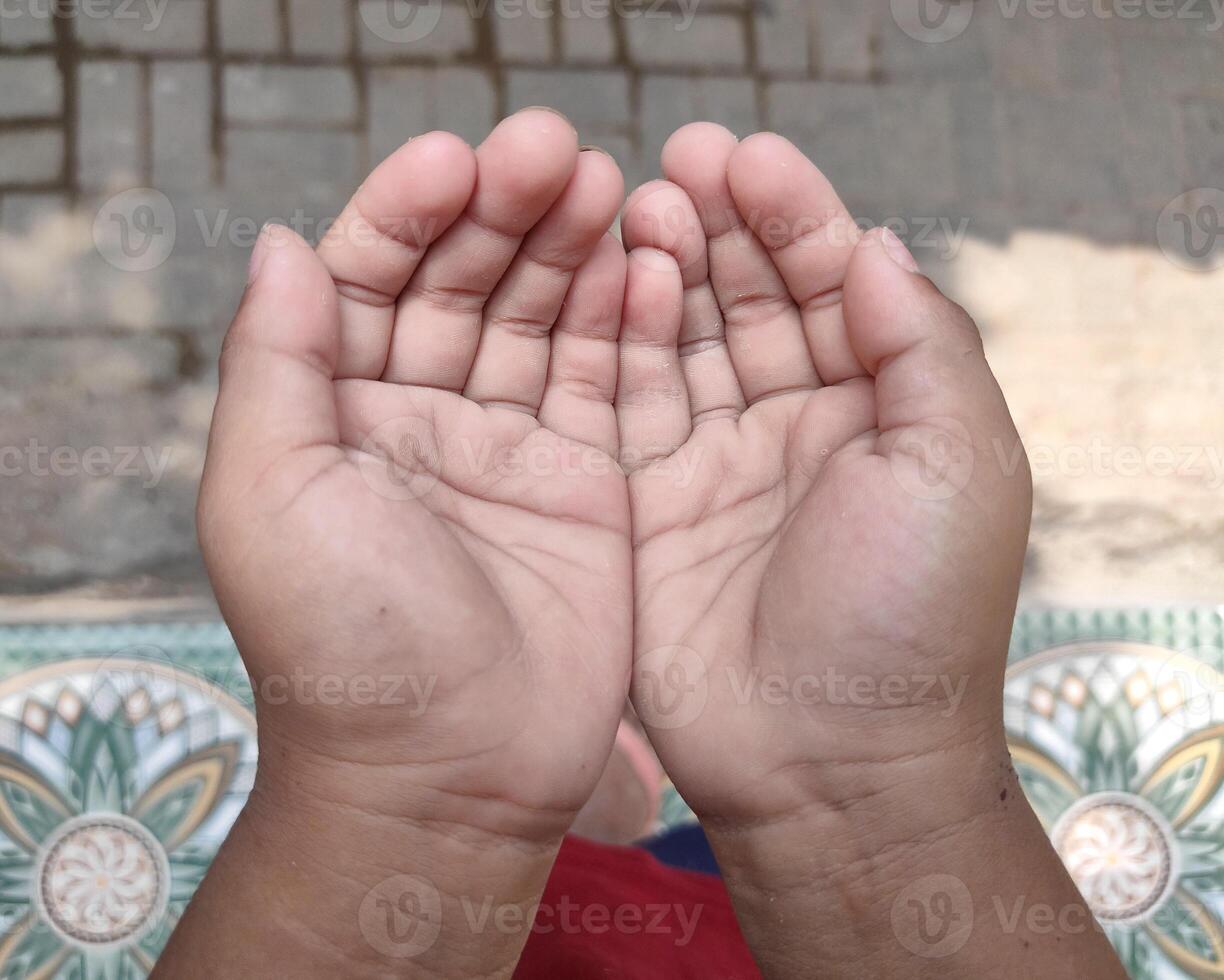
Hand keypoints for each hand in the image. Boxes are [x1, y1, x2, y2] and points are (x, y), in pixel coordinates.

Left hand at [169, 110, 630, 976]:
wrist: (449, 772)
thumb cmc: (346, 647)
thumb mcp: (268, 496)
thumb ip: (272, 364)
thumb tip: (284, 242)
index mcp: (335, 412)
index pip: (369, 274)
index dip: (409, 208)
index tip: (459, 158)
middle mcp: (420, 416)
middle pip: (462, 279)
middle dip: (504, 208)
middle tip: (556, 147)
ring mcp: (507, 445)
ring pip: (538, 315)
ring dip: (568, 243)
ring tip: (605, 180)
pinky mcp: (585, 480)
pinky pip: (604, 377)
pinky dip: (622, 314)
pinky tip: (640, 256)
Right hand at [616, 124, 1124, 976]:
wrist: (828, 763)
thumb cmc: (910, 617)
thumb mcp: (958, 465)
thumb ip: (921, 344)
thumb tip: (877, 243)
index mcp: (881, 409)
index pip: (833, 281)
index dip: (795, 213)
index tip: (749, 154)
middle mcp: (797, 425)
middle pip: (751, 295)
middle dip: (720, 223)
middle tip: (679, 161)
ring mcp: (718, 462)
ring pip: (684, 335)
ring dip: (663, 264)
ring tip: (637, 202)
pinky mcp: (650, 502)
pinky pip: (630, 401)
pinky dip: (620, 339)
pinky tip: (614, 282)